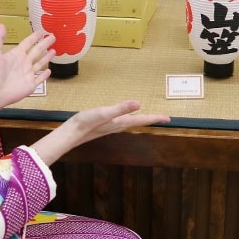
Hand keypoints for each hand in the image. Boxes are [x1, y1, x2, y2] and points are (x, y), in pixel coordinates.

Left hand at [0, 25, 54, 119]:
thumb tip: (2, 24)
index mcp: (16, 55)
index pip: (28, 43)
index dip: (34, 37)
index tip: (41, 31)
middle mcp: (23, 63)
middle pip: (37, 51)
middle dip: (45, 44)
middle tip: (53, 36)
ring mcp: (28, 74)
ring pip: (40, 63)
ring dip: (47, 57)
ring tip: (54, 51)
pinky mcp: (31, 85)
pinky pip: (40, 79)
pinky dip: (44, 75)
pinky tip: (49, 71)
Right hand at [31, 100, 169, 165]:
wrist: (69, 134)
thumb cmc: (85, 123)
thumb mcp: (104, 113)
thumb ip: (120, 108)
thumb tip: (138, 103)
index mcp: (120, 122)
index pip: (141, 120)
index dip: (155, 118)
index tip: (169, 118)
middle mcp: (118, 126)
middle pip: (138, 122)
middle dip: (150, 120)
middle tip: (162, 118)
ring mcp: (110, 126)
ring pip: (130, 123)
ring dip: (140, 120)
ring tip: (148, 117)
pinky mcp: (103, 125)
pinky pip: (121, 122)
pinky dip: (128, 119)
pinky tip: (124, 118)